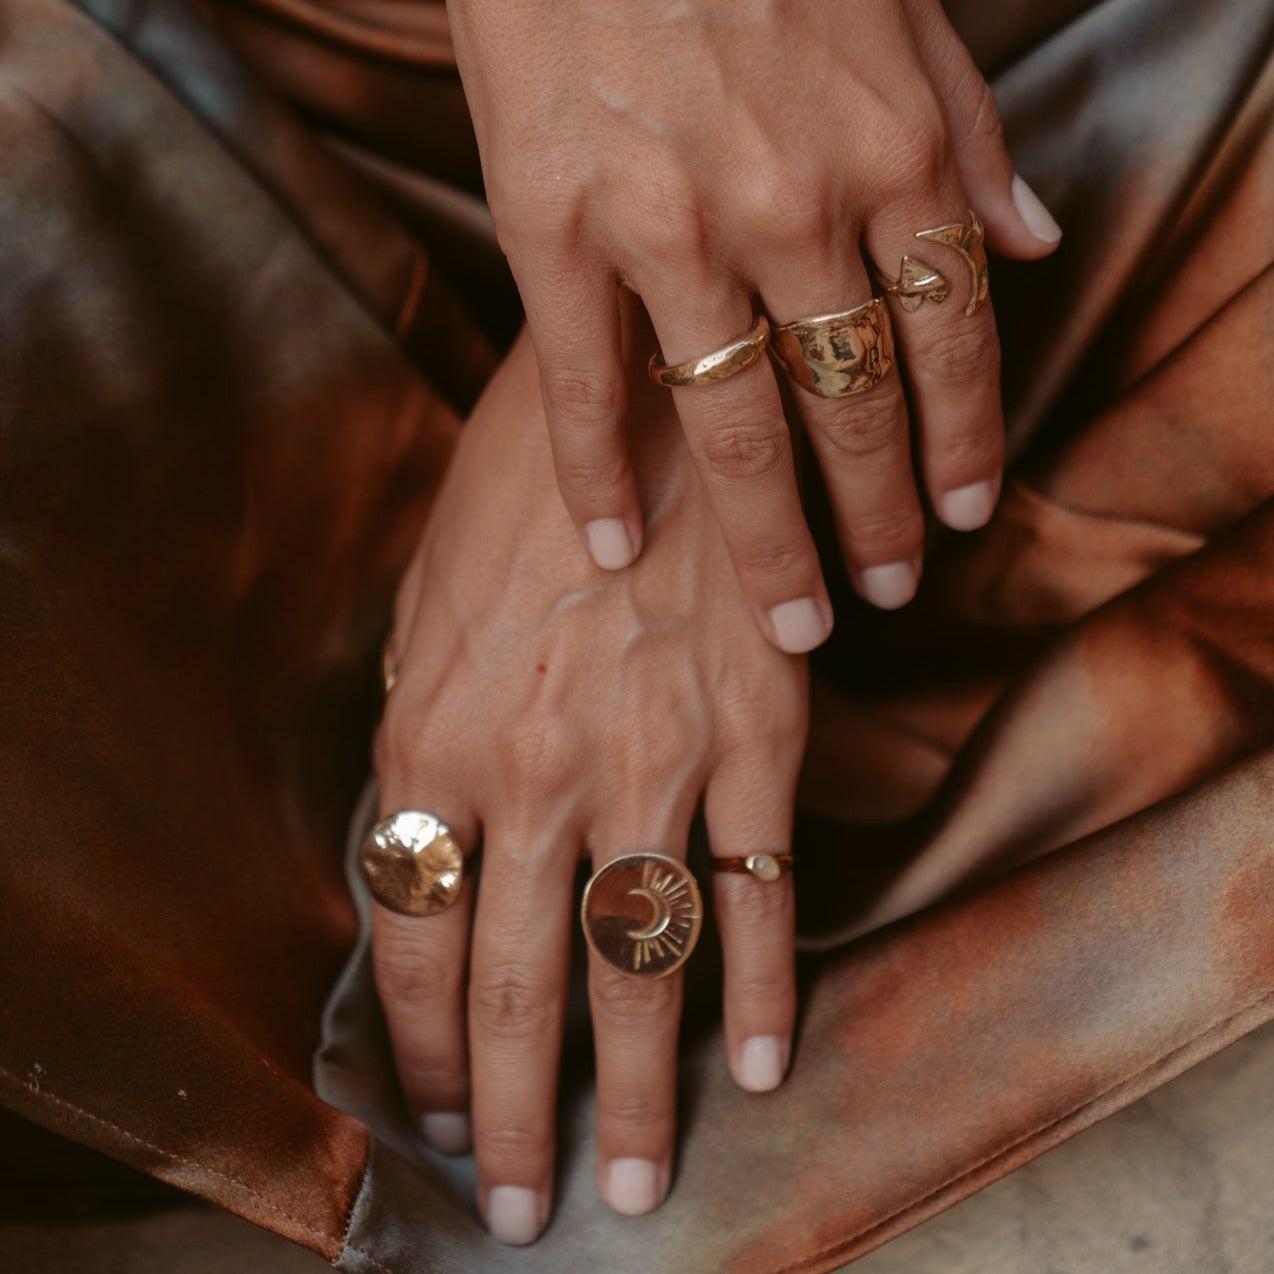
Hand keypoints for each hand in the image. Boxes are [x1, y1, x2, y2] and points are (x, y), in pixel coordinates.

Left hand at [372, 319, 806, 1241]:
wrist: (652, 380)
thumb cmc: (522, 480)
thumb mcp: (427, 592)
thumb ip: (417, 721)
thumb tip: (415, 823)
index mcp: (431, 735)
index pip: (410, 936)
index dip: (420, 1041)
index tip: (437, 1109)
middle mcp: (533, 771)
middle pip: (514, 984)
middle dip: (513, 1110)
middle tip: (526, 1203)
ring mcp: (650, 761)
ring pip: (635, 965)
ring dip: (631, 1090)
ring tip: (627, 1183)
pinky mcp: (755, 737)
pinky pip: (758, 890)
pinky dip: (762, 985)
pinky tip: (758, 1062)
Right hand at [446, 0, 1061, 650]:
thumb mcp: (902, 11)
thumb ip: (972, 132)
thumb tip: (1034, 240)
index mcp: (891, 147)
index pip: (954, 340)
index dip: (964, 442)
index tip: (964, 519)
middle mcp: (793, 202)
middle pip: (856, 407)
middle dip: (882, 517)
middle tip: (887, 593)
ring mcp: (669, 222)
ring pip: (736, 426)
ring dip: (769, 543)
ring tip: (793, 622)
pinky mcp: (554, 224)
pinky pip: (580, 383)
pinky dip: (596, 479)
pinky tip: (614, 554)